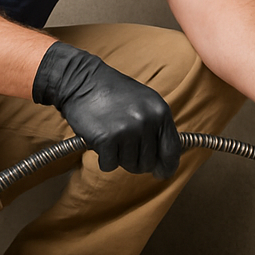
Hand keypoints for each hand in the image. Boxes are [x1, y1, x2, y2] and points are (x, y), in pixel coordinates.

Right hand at [33, 42, 180, 178]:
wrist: (81, 80)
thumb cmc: (112, 92)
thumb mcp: (144, 103)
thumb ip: (156, 128)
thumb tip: (164, 163)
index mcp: (160, 111)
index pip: (172, 150)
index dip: (167, 166)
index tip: (161, 174)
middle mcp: (147, 121)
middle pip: (149, 163)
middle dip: (135, 160)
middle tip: (123, 145)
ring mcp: (128, 130)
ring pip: (129, 165)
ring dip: (118, 157)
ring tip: (111, 136)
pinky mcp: (107, 139)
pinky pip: (109, 165)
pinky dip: (103, 158)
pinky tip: (100, 140)